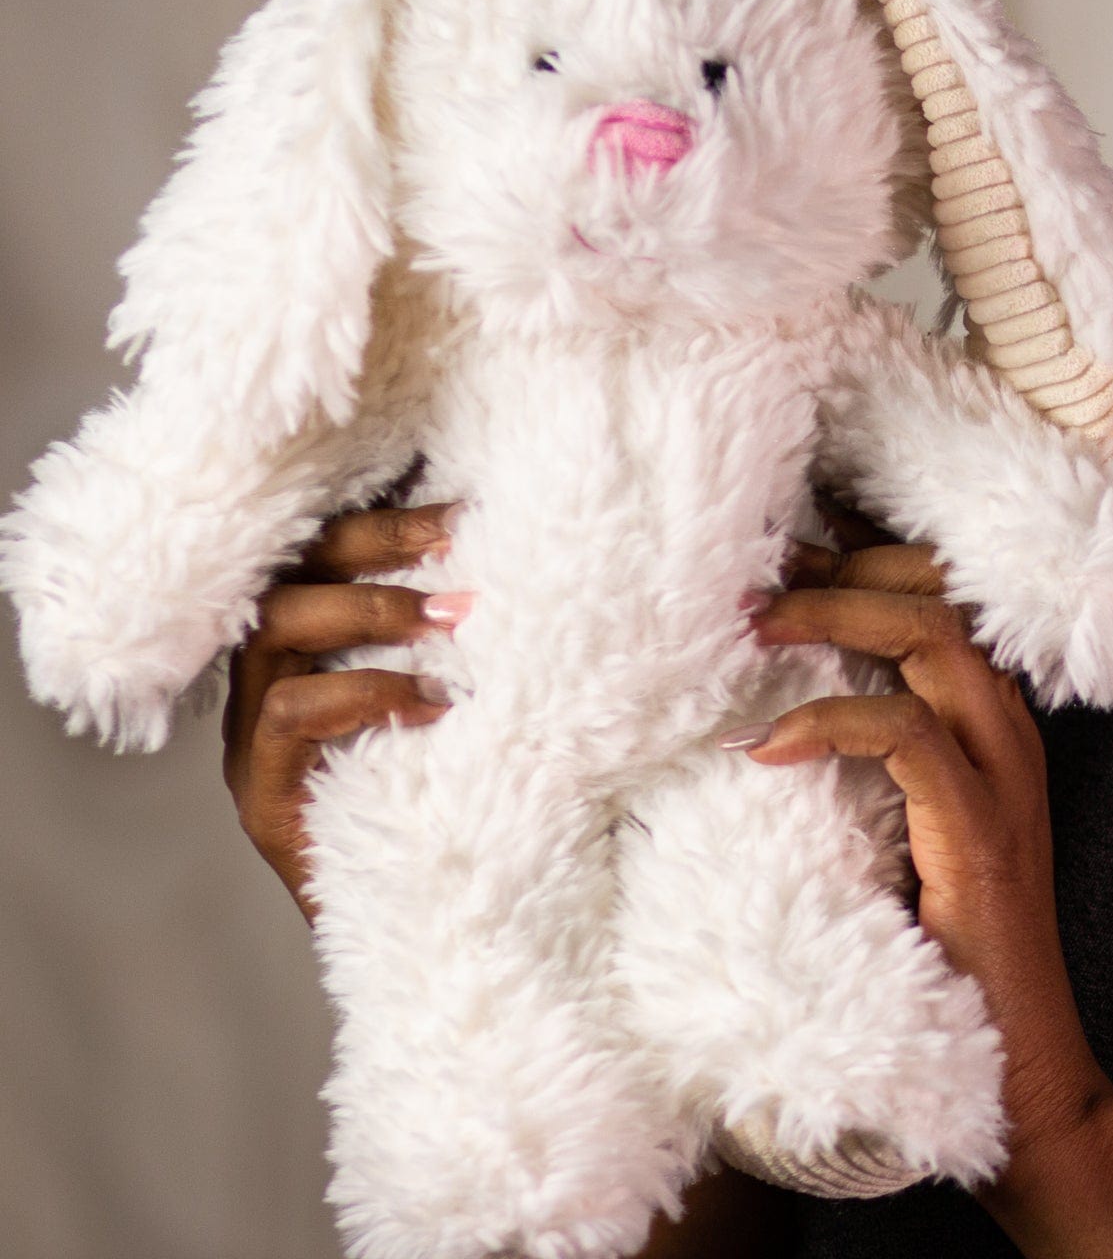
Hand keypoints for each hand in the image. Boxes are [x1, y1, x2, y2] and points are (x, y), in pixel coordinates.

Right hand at [220, 502, 463, 920]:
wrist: (424, 931)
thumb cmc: (453, 805)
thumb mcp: (460, 709)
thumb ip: (464, 647)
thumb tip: (532, 568)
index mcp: (307, 656)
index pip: (322, 557)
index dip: (387, 523)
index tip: (465, 508)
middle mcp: (266, 688)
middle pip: (293, 576)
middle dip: (377, 545)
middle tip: (460, 541)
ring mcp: (253, 744)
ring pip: (276, 632)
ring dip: (371, 611)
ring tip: (454, 617)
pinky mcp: (262, 798)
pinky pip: (292, 715)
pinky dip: (367, 693)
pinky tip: (433, 702)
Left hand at [736, 498, 1112, 1196]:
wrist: (1019, 1067)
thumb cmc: (945, 955)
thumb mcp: (899, 832)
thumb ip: (866, 768)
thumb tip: (769, 709)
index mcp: (992, 720)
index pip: (941, 595)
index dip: (862, 559)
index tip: (783, 547)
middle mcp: (1008, 727)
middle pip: (937, 593)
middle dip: (840, 568)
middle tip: (755, 574)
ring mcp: (1003, 773)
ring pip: (930, 637)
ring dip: (831, 617)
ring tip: (753, 624)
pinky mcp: (980, 828)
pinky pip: (906, 735)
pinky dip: (830, 723)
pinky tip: (767, 744)